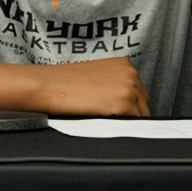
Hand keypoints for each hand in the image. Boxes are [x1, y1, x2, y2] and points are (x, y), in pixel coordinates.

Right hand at [26, 58, 150, 116]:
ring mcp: (129, 88)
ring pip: (140, 116)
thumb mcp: (98, 76)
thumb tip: (130, 104)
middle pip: (143, 105)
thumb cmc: (65, 83)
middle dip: (129, 113)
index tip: (112, 107)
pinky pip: (132, 123)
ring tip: (99, 114)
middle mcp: (131, 73)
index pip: (140, 93)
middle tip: (103, 113)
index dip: (128, 105)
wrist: (48, 86)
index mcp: (125, 65)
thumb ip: (116, 84)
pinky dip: (118, 125)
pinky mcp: (123, 103)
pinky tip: (99, 116)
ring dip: (123, 120)